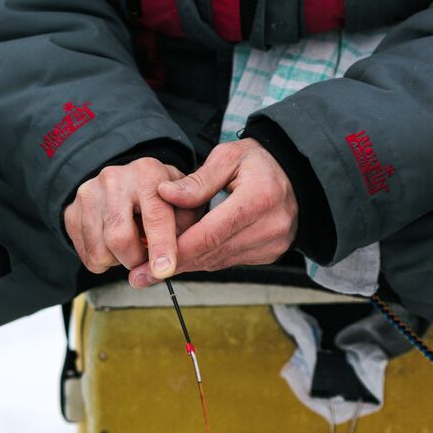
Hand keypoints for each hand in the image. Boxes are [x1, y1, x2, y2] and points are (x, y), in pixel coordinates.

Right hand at [62, 157, 198, 281]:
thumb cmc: (161, 195)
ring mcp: (88, 195)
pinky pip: (87, 255)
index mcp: (148, 173)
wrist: (125, 181)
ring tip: (130, 246)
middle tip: (145, 260)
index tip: (164, 270)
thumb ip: (187, 225)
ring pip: (100, 251)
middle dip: (136, 259)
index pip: (155, 215)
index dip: (161, 246)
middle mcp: (114, 180)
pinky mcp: (71, 211)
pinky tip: (112, 244)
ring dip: (119, 261)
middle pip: (119, 237)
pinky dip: (103, 260)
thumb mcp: (185, 201)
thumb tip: (172, 256)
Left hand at [127, 139, 296, 285]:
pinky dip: (203, 259)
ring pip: (217, 261)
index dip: (175, 251)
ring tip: (150, 270)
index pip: (210, 233)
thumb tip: (162, 194)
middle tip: (137, 276)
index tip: (144, 265)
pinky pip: (227, 261)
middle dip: (172, 264)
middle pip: (211, 253)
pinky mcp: (269, 254)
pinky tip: (181, 257)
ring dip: (185, 264)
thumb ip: (196, 180)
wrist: (295, 174)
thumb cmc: (257, 162)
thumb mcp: (228, 156)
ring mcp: (273, 244)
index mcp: (260, 199)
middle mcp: (270, 227)